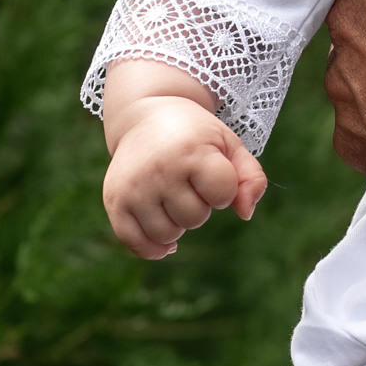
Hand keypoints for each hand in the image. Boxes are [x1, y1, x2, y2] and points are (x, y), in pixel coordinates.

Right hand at [102, 96, 265, 258]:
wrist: (145, 116)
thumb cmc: (195, 136)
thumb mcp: (229, 145)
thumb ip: (251, 178)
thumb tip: (245, 214)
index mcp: (191, 151)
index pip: (223, 194)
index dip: (224, 189)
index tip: (213, 171)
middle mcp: (159, 169)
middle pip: (194, 218)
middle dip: (200, 206)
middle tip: (188, 182)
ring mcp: (134, 187)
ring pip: (166, 234)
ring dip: (177, 224)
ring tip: (173, 198)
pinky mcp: (114, 200)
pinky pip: (134, 242)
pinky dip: (152, 249)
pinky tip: (166, 243)